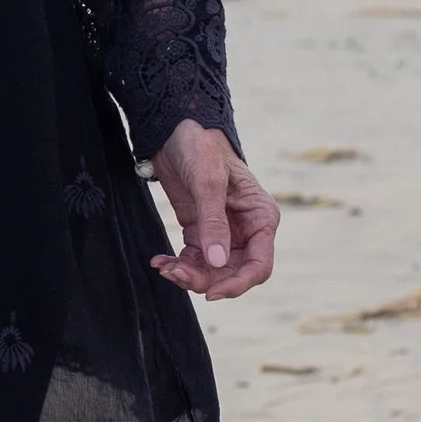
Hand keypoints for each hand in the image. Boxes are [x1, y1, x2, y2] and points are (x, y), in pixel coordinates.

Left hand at [148, 122, 278, 301]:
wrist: (175, 128)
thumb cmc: (201, 146)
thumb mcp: (208, 183)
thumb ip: (213, 223)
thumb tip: (218, 262)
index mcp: (261, 217)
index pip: (259, 265)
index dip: (238, 284)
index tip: (211, 293)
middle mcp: (247, 229)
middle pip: (233, 273)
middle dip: (206, 280)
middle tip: (175, 274)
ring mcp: (223, 232)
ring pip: (212, 271)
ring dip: (188, 275)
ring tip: (164, 267)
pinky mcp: (200, 231)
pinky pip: (193, 260)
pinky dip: (177, 265)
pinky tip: (159, 261)